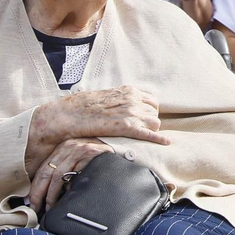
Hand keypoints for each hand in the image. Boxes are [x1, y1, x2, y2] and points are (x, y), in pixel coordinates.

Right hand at [26, 85, 167, 172]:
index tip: (144, 121)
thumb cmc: (83, 108)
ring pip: (154, 123)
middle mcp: (132, 99)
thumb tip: (124, 107)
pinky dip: (159, 139)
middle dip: (150, 122)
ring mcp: (130, 112)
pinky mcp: (125, 127)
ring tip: (141, 138)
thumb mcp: (105, 98)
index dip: (149, 112)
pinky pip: (149, 133)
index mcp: (128, 91)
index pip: (152, 101)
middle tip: (141, 131)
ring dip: (150, 131)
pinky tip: (166, 143)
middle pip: (154, 113)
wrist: (68, 115)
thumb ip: (119, 100)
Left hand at [29, 138, 111, 210]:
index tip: (30, 202)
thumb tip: (47, 195)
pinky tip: (68, 195)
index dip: (34, 187)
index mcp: (62, 148)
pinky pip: (76, 173)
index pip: (43, 169)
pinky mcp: (91, 153)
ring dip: (52, 193)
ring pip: (58, 174)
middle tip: (35, 208)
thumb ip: (64, 173)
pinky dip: (70, 186)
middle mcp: (68, 146)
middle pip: (47, 172)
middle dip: (38, 193)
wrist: (121, 148)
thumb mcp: (77, 161)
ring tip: (50, 207)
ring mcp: (79, 149)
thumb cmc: (98, 158)